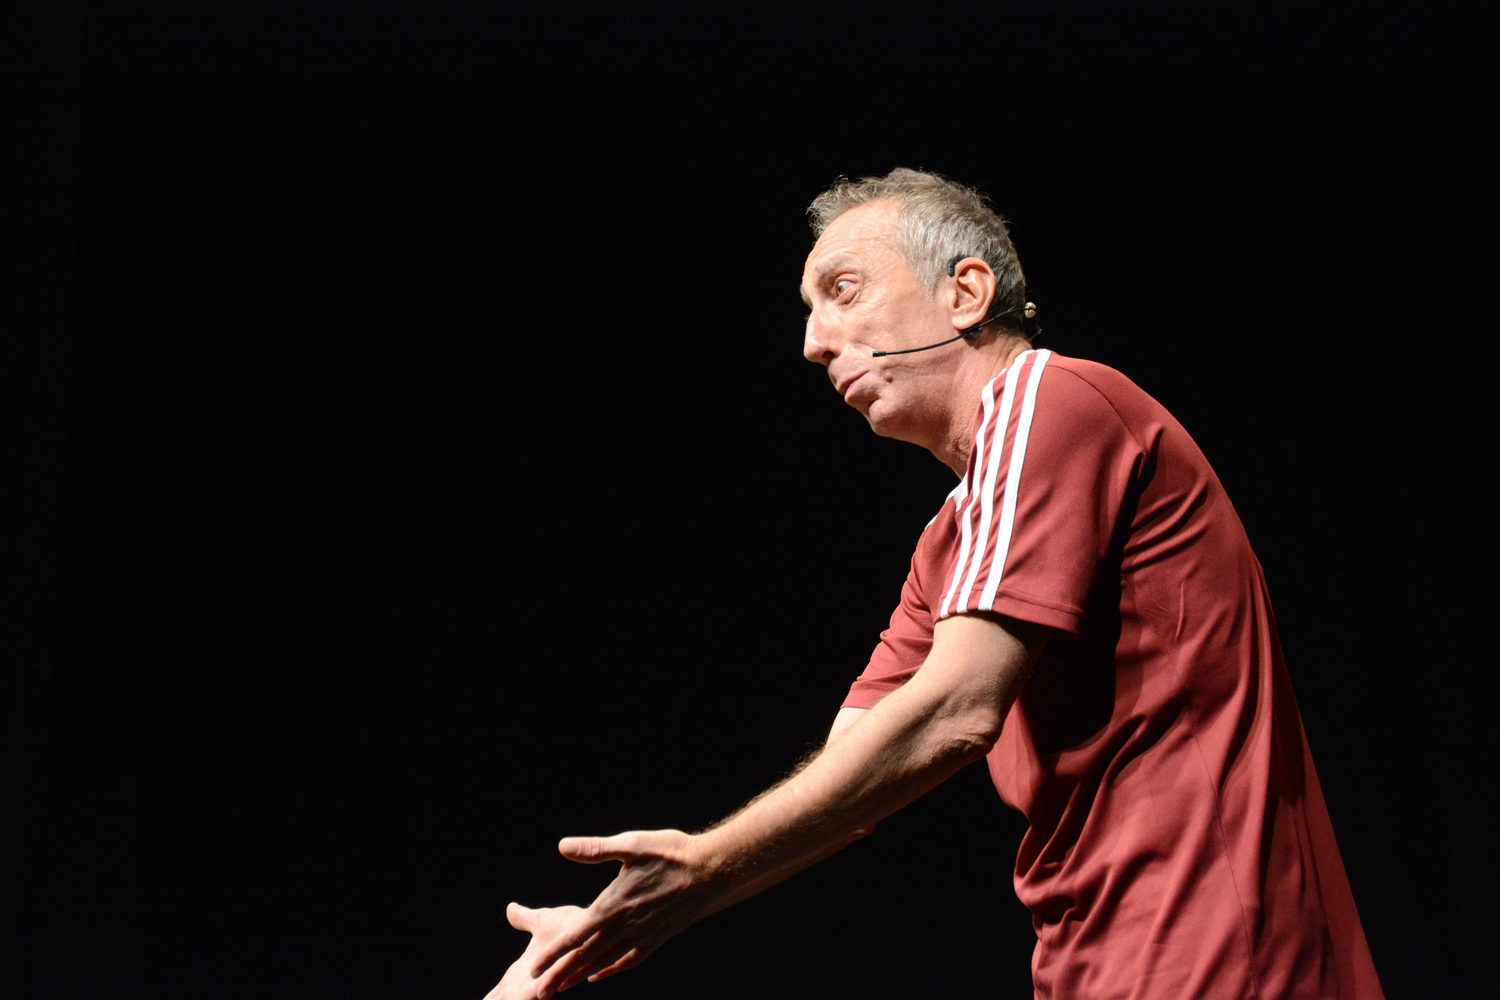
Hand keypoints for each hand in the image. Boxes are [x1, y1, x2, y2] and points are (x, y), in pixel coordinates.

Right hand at [481, 903, 589, 999]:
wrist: (592, 923)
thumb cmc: (572, 924)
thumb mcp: (542, 922)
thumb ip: (525, 920)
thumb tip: (510, 908)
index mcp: (524, 971)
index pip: (502, 990)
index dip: (491, 998)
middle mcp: (529, 982)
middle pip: (505, 999)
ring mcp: (539, 985)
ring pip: (514, 999)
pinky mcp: (549, 983)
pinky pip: (526, 997)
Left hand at [526, 829, 715, 999]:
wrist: (711, 871)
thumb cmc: (671, 853)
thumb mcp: (631, 845)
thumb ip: (595, 849)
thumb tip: (563, 846)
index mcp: (613, 905)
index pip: (575, 936)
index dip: (553, 954)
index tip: (533, 969)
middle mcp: (625, 926)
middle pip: (586, 956)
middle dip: (561, 974)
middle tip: (540, 992)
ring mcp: (642, 935)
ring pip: (605, 961)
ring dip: (582, 975)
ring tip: (563, 987)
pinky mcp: (657, 938)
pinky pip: (630, 960)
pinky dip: (612, 969)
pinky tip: (601, 973)